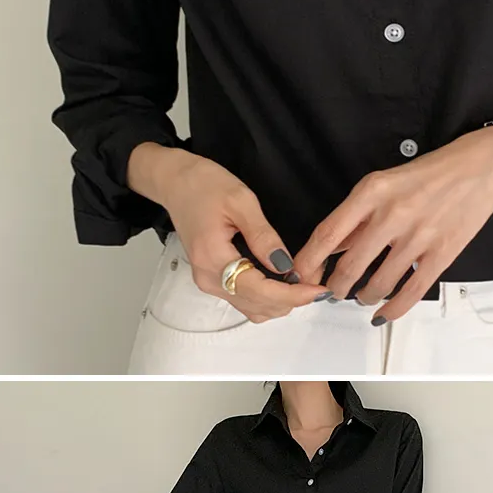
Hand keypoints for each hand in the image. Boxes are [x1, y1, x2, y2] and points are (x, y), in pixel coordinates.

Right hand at [148, 149, 325, 324]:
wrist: (175, 183)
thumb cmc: (203, 185)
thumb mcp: (241, 201)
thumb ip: (263, 236)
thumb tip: (285, 265)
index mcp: (214, 258)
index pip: (260, 291)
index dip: (292, 295)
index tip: (317, 291)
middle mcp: (209, 278)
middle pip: (258, 306)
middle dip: (290, 300)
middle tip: (316, 283)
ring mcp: (209, 282)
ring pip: (252, 308)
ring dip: (280, 302)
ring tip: (302, 282)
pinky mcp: (212, 280)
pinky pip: (244, 300)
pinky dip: (267, 297)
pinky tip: (282, 281)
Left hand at [293, 127, 492, 318]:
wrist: (482, 164)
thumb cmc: (432, 172)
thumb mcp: (386, 183)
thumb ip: (359, 216)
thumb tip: (334, 248)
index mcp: (372, 192)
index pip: (328, 234)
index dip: (309, 262)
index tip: (299, 277)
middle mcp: (392, 214)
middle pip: (349, 267)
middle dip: (335, 287)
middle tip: (333, 292)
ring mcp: (418, 236)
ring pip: (377, 284)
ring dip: (363, 297)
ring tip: (361, 297)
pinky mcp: (442, 254)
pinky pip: (410, 292)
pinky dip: (392, 309)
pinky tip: (382, 313)